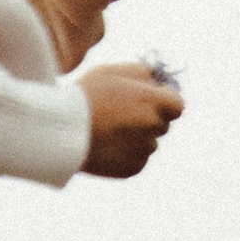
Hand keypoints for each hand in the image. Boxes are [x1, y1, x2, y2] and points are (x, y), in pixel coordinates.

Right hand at [78, 62, 184, 179]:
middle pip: (163, 124)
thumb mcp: (112, 72)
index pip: (177, 105)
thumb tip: (156, 80)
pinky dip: (128, 153)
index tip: (150, 99)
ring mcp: (143, 150)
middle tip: (122, 112)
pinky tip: (107, 145)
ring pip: (150, 143)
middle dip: (150, 118)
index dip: (164, 101)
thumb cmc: (85, 96)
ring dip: (138, 137)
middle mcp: (152, 128)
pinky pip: (138, 159)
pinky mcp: (132, 168)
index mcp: (152, 102)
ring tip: (109, 130)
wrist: (62, 131)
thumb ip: (141, 73)